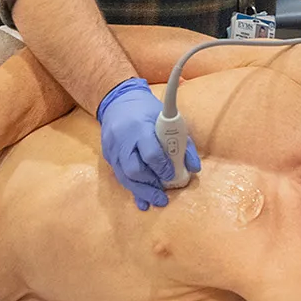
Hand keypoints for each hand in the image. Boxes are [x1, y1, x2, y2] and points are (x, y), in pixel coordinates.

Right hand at [96, 78, 199, 210]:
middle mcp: (123, 139)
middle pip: (134, 170)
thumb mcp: (168, 118)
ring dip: (141, 192)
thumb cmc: (147, 110)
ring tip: (156, 200)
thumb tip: (193, 168)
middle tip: (163, 196)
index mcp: (140, 127)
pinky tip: (142, 200)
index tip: (172, 176)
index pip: (151, 154)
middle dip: (150, 186)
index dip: (163, 168)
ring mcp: (112, 149)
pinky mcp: (107, 155)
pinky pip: (119, 176)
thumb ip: (183, 143)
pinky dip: (132, 189)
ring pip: (124, 177)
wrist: (118, 100)